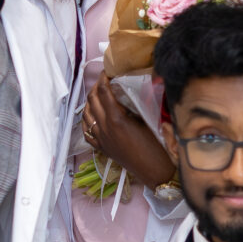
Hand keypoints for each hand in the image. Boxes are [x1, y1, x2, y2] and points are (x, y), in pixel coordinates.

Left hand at [83, 78, 174, 192]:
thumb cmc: (156, 145)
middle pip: (92, 100)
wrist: (154, 171)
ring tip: (97, 94)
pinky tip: (91, 115)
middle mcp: (104, 127)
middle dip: (96, 87)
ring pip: (86, 114)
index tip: (107, 71)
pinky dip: (86, 120)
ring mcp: (101, 138)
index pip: (104, 92)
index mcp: (116, 118)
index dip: (104, 79)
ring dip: (90, 101)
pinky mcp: (102, 148)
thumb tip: (127, 92)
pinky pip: (86, 131)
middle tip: (104, 80)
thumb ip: (133, 106)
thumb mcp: (146, 120)